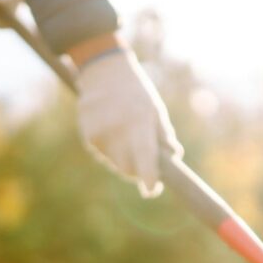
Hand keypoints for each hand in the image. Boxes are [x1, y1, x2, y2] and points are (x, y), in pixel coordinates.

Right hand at [74, 42, 181, 197]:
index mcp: (139, 121)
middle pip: (127, 168)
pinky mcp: (88, 135)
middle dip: (138, 172)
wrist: (104, 71)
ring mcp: (100, 133)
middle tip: (146, 167)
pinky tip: (112, 130)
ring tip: (126, 135)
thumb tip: (174, 157)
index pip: (145, 157)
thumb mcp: (155, 109)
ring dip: (124, 159)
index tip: (152, 191)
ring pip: (115, 163)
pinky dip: (110, 150)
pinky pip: (103, 154)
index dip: (149, 178)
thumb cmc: (136, 92)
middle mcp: (118, 129)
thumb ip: (164, 134)